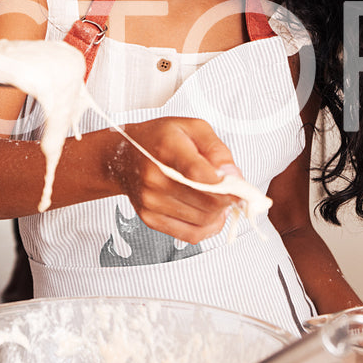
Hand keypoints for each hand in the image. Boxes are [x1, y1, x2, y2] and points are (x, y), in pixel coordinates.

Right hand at [110, 117, 245, 243]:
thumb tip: (233, 176)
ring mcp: (151, 201)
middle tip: (233, 191)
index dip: (227, 184)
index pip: (200, 174)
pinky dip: (207, 227)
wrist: (122, 158)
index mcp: (167, 148)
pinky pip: (190, 234)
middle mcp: (155, 177)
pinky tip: (208, 213)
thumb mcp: (193, 128)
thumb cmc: (159, 140)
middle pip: (207, 201)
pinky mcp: (150, 218)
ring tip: (217, 198)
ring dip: (218, 213)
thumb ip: (217, 150)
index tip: (239, 186)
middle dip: (227, 199)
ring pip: (203, 220)